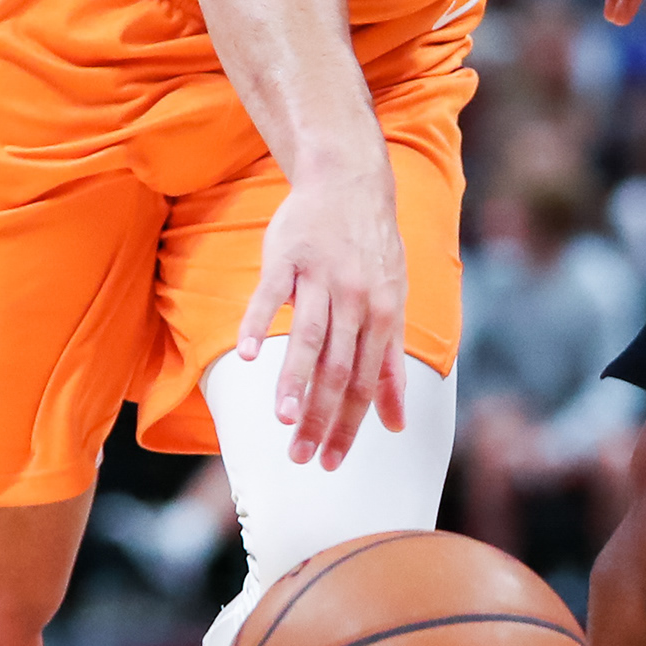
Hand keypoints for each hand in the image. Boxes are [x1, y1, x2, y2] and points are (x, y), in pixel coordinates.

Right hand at [237, 163, 410, 470]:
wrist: (351, 182)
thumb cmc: (373, 251)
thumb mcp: (394, 304)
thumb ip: (391, 368)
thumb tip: (396, 424)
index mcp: (384, 317)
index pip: (365, 385)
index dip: (348, 427)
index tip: (330, 463)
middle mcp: (357, 300)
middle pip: (338, 370)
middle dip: (320, 418)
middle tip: (300, 457)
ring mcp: (321, 277)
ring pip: (309, 337)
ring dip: (295, 382)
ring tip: (281, 420)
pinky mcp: (287, 257)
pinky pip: (271, 295)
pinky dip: (259, 324)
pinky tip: (248, 356)